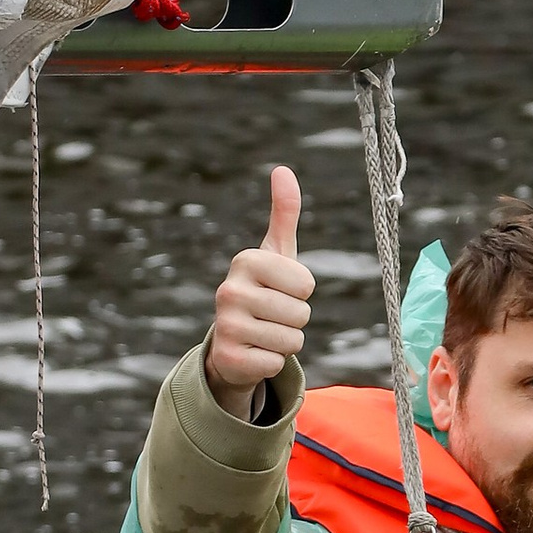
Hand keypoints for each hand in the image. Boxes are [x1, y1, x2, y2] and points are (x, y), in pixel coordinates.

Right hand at [203, 167, 314, 411]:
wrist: (234, 341)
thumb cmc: (264, 290)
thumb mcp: (276, 253)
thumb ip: (284, 213)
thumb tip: (283, 169)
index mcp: (245, 260)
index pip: (306, 283)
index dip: (301, 291)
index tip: (280, 290)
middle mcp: (229, 290)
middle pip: (301, 313)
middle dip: (295, 319)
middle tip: (272, 315)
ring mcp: (226, 326)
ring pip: (292, 339)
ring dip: (286, 341)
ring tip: (265, 332)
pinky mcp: (229, 358)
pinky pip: (277, 362)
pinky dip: (272, 361)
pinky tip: (255, 352)